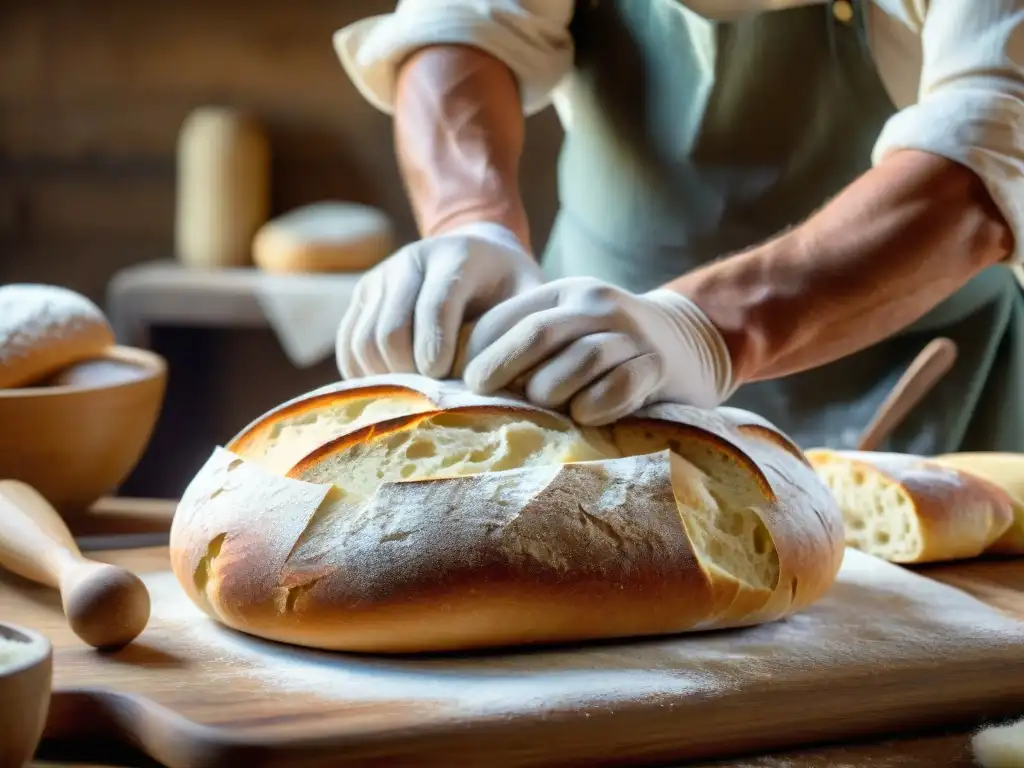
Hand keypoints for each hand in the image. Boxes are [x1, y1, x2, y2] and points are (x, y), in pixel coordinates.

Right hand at [336, 222, 544, 378]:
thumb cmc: (510, 286)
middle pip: (389, 330)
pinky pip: (348, 344)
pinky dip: (365, 374)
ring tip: (416, 395)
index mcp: (456, 256)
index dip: (435, 349)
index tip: (443, 380)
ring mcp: (380, 277)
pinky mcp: (361, 296)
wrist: (478, 250)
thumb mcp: (531, 296)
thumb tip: (509, 382)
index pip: (433, 306)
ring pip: (363, 341)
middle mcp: (410, 260)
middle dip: (409, 372)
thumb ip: (525, 330)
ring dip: (386, 378)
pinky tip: (395, 388)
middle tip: (432, 397)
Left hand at [462, 278, 735, 424]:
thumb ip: (528, 346)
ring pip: (581, 358)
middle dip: (502, 364)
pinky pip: (623, 384)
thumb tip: (470, 384)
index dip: (481, 347)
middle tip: (481, 393)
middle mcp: (597, 304)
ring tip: (542, 406)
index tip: (464, 379)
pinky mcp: (658, 364)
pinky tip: (584, 415)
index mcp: (566, 293)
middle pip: (539, 332)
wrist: (691, 340)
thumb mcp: (570, 331)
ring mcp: (631, 333)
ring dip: (552, 388)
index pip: (511, 315)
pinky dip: (598, 403)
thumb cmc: (609, 348)